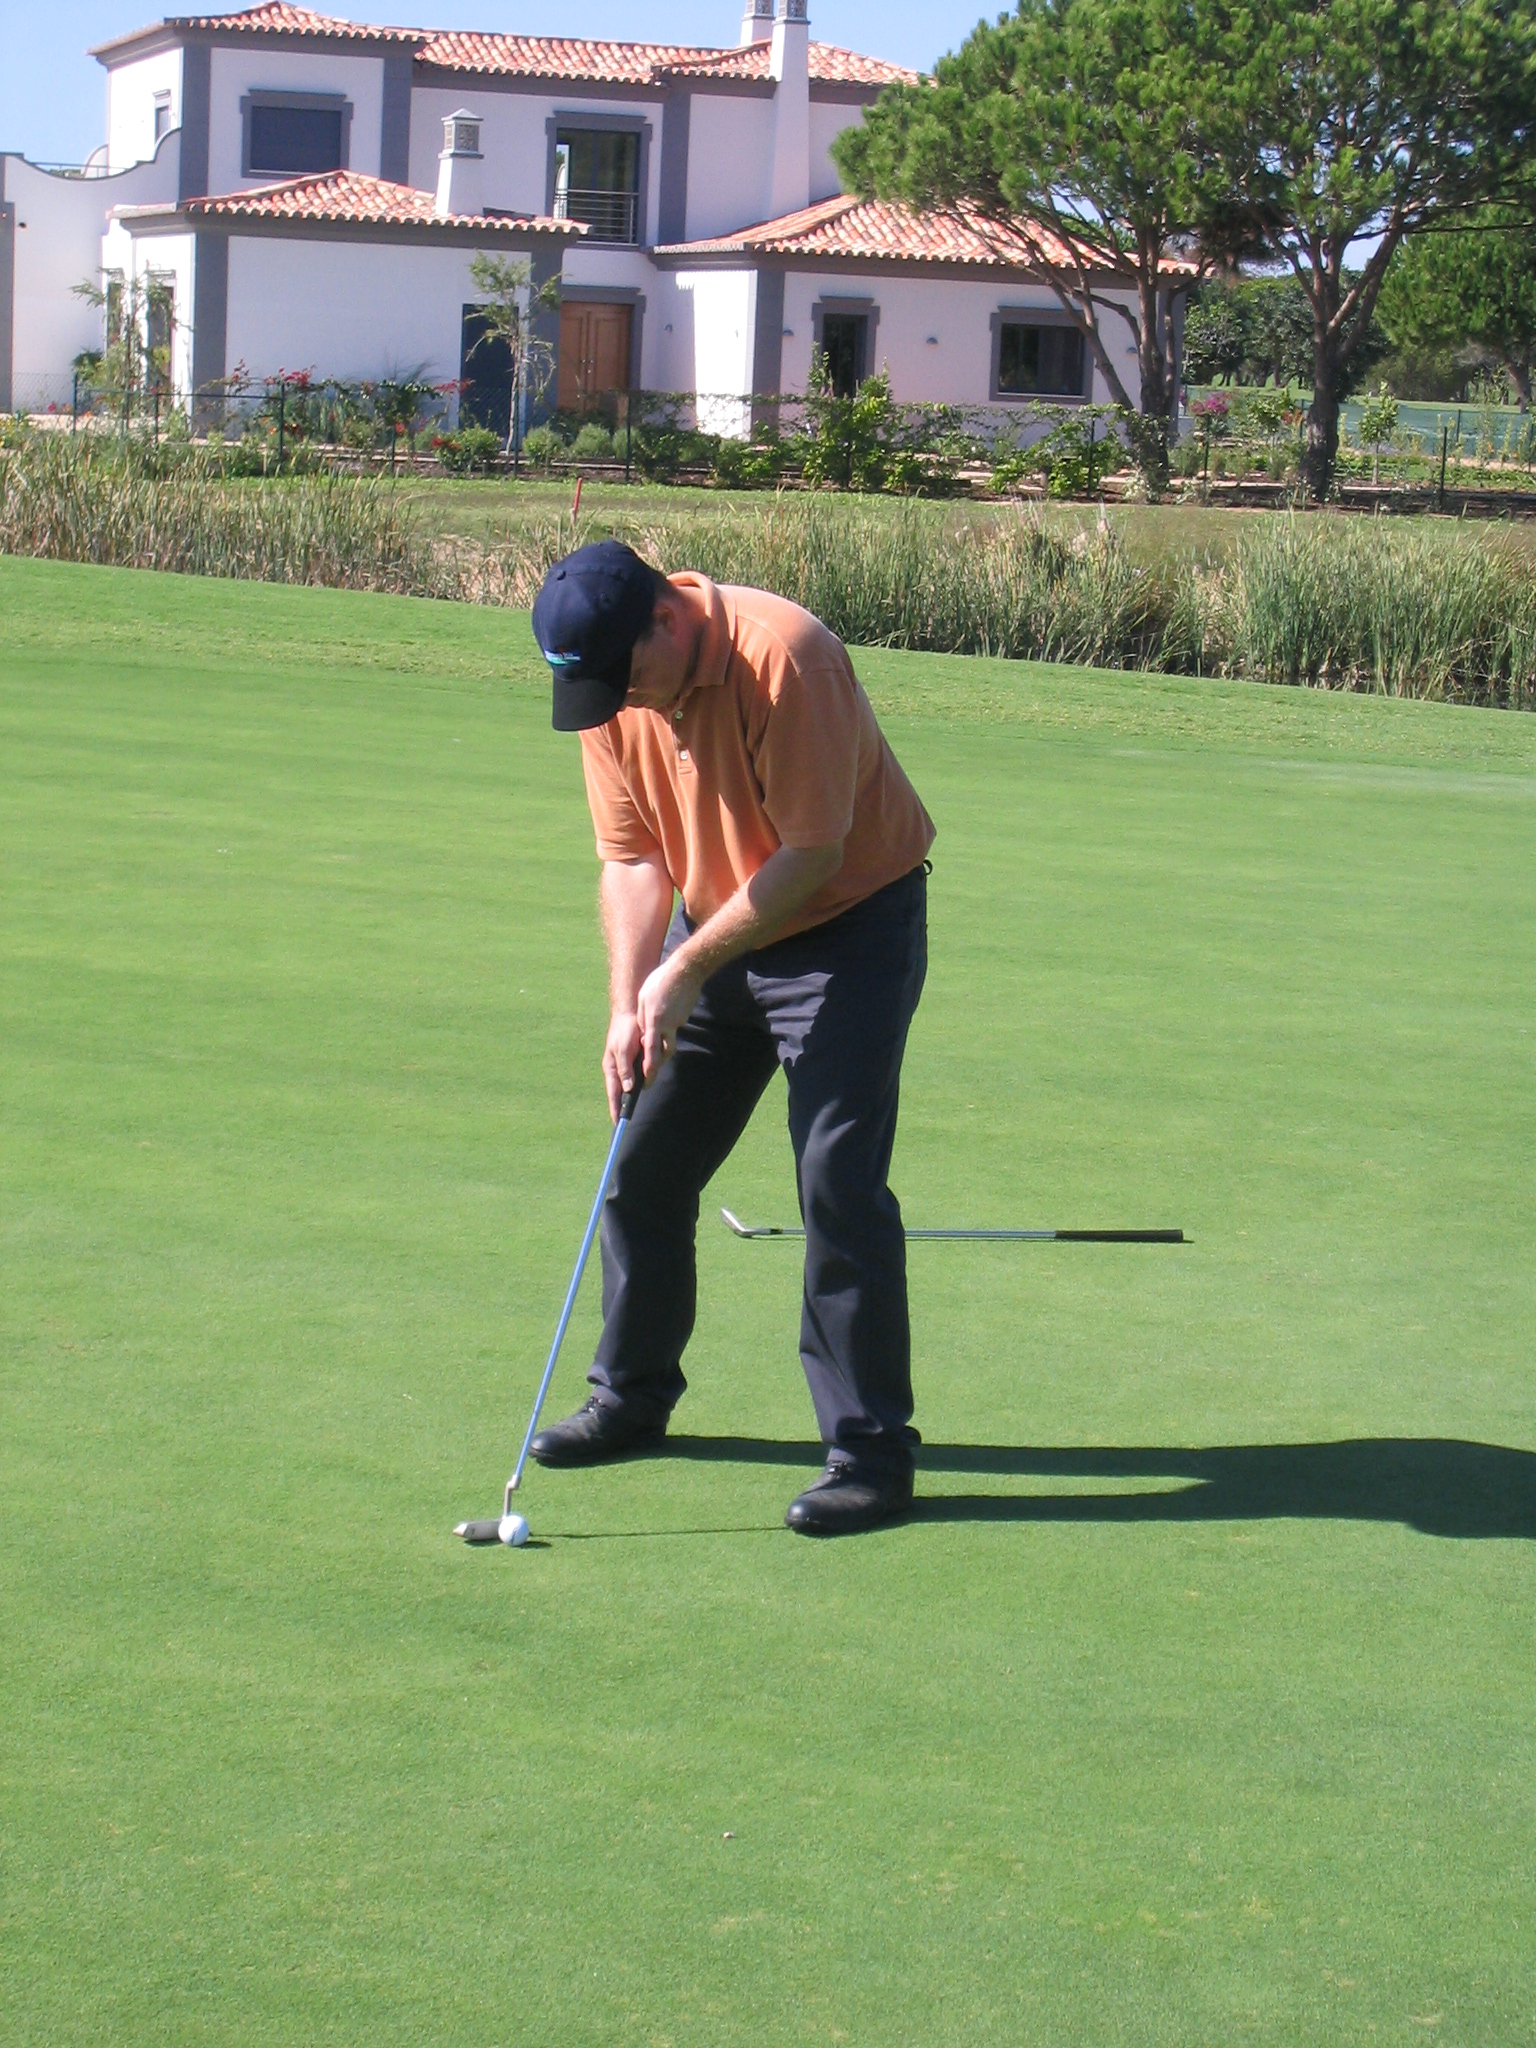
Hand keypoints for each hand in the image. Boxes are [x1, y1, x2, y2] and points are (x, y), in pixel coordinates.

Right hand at [603, 1010, 641, 1123]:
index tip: (617, 1123)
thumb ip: (624, 1069)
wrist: (632, 1014)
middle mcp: (620, 1070)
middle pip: (623, 1093)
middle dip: (625, 1105)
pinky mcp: (637, 1061)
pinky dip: (646, 1076)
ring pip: (635, 1084)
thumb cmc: (624, 1031)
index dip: (615, 1108)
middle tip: (627, 1119)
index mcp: (612, 1069)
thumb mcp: (622, 1050)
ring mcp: (628, 1066)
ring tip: (634, 1104)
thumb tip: (627, 1089)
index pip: (613, 1094)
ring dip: (638, 1088)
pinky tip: (649, 1079)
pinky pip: (642, 1073)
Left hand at [636, 955, 702, 1080]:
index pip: (651, 1050)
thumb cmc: (661, 981)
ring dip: (663, 1048)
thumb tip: (643, 1034)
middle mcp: (667, 1025)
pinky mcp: (684, 1017)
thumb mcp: (644, 999)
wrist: (687, 970)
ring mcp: (678, 1022)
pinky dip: (668, 1028)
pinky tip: (666, 1017)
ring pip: (669, 1041)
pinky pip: (673, 1028)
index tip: (646, 1081)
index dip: (649, 1068)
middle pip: (664, 1052)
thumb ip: (642, 1019)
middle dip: (657, 1066)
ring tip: (655, 1046)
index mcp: (655, 1021)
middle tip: (650, 1078)